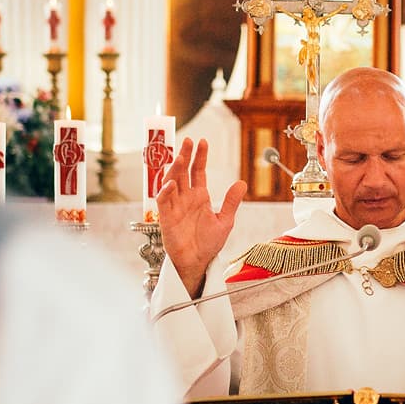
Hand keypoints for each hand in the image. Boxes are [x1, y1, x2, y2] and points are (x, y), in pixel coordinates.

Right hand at [155, 137, 244, 297]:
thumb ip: (231, 202)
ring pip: (171, 182)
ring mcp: (175, 206)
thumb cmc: (209, 243)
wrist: (198, 262)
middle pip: (183, 172)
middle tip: (187, 141)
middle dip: (185, 156)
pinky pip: (163, 201)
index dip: (200, 157)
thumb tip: (241, 183)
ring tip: (181, 156)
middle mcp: (186, 198)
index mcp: (200, 196)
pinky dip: (165, 192)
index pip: (198, 171)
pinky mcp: (166, 218)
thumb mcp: (225, 221)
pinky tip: (172, 184)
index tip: (202, 142)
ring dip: (175, 169)